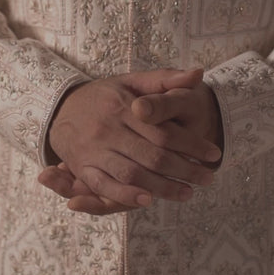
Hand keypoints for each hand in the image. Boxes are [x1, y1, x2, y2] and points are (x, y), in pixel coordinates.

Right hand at [38, 68, 222, 213]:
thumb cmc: (104, 96)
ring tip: (187, 193)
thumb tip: (198, 74)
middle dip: (184, 170)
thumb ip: (165, 79)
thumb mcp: (132, 81)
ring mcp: (95, 150)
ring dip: (162, 187)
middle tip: (208, 179)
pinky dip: (126, 195)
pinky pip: (104, 186)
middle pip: (153, 156)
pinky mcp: (83, 167)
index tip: (214, 154)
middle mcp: (109, 129)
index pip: (164, 131)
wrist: (60, 107)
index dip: (192, 145)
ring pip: (133, 173)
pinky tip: (148, 201)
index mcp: (124, 107)